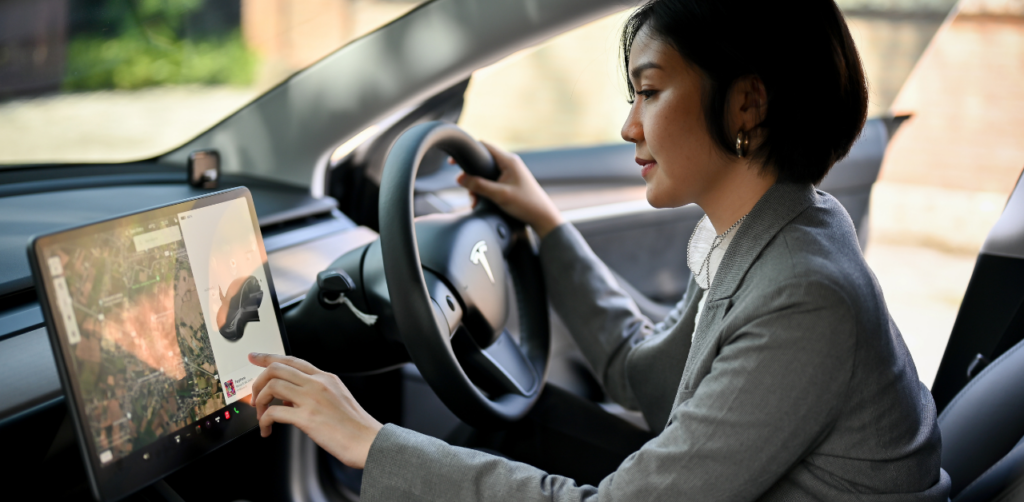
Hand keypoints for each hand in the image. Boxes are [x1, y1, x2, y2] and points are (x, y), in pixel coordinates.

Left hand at [249, 353, 382, 468]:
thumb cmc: (354, 425)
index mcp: (325, 378)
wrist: (368, 441)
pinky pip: (274, 413)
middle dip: (258, 382)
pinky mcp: (307, 418)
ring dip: (260, 401)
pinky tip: (267, 429)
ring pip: (272, 386)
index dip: (268, 357)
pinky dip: (264, 421)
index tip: (254, 357)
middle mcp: (318, 384)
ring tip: (261, 415)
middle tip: (255, 397)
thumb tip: (289, 399)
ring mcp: (312, 399)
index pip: (291, 360)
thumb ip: (315, 392)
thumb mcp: (337, 397)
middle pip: (276, 368)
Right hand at [456, 141, 564, 237]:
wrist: (542, 217)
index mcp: (508, 160)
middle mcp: (509, 163)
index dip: (467, 152)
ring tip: (476, 201)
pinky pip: (491, 182)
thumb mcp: (499, 195)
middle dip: (471, 176)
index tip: (454, 161)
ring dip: (477, 187)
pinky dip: (484, 190)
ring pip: (485, 174)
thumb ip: (478, 186)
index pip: (483, 147)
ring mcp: (510, 173)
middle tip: (467, 190)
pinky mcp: (510, 182)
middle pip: (482, 162)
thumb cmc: (526, 204)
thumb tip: (459, 178)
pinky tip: (481, 202)